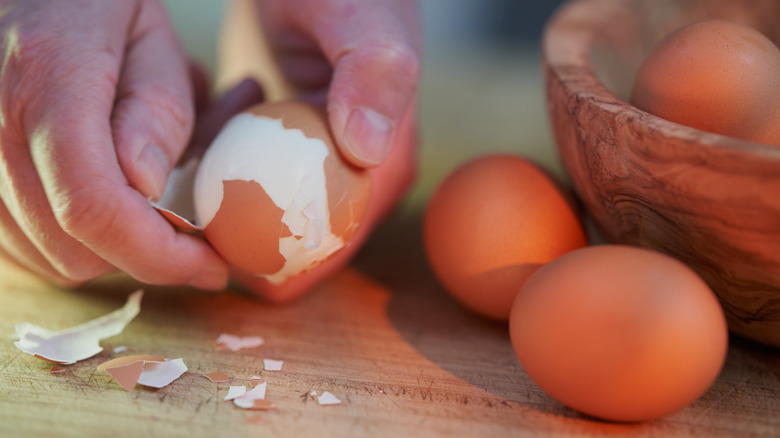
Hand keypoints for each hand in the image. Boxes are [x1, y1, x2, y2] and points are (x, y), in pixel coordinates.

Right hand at [0, 0, 229, 288]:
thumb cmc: (94, 1)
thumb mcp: (150, 35)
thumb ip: (155, 109)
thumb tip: (149, 191)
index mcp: (45, 81)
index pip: (93, 206)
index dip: (160, 254)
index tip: (212, 265)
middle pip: (69, 246)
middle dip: (144, 253)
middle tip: (189, 228)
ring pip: (44, 256)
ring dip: (110, 250)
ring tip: (145, 200)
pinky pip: (18, 243)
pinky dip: (70, 241)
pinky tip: (103, 202)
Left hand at [231, 0, 420, 301]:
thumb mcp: (366, 24)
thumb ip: (374, 75)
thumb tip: (367, 151)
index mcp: (386, 167)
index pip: (341, 238)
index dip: (293, 264)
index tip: (237, 265)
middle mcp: (355, 178)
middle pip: (301, 237)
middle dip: (251, 240)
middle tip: (202, 224)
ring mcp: (317, 165)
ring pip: (269, 214)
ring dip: (230, 206)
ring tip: (203, 171)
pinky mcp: (285, 150)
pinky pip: (249, 182)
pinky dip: (222, 174)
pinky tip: (206, 145)